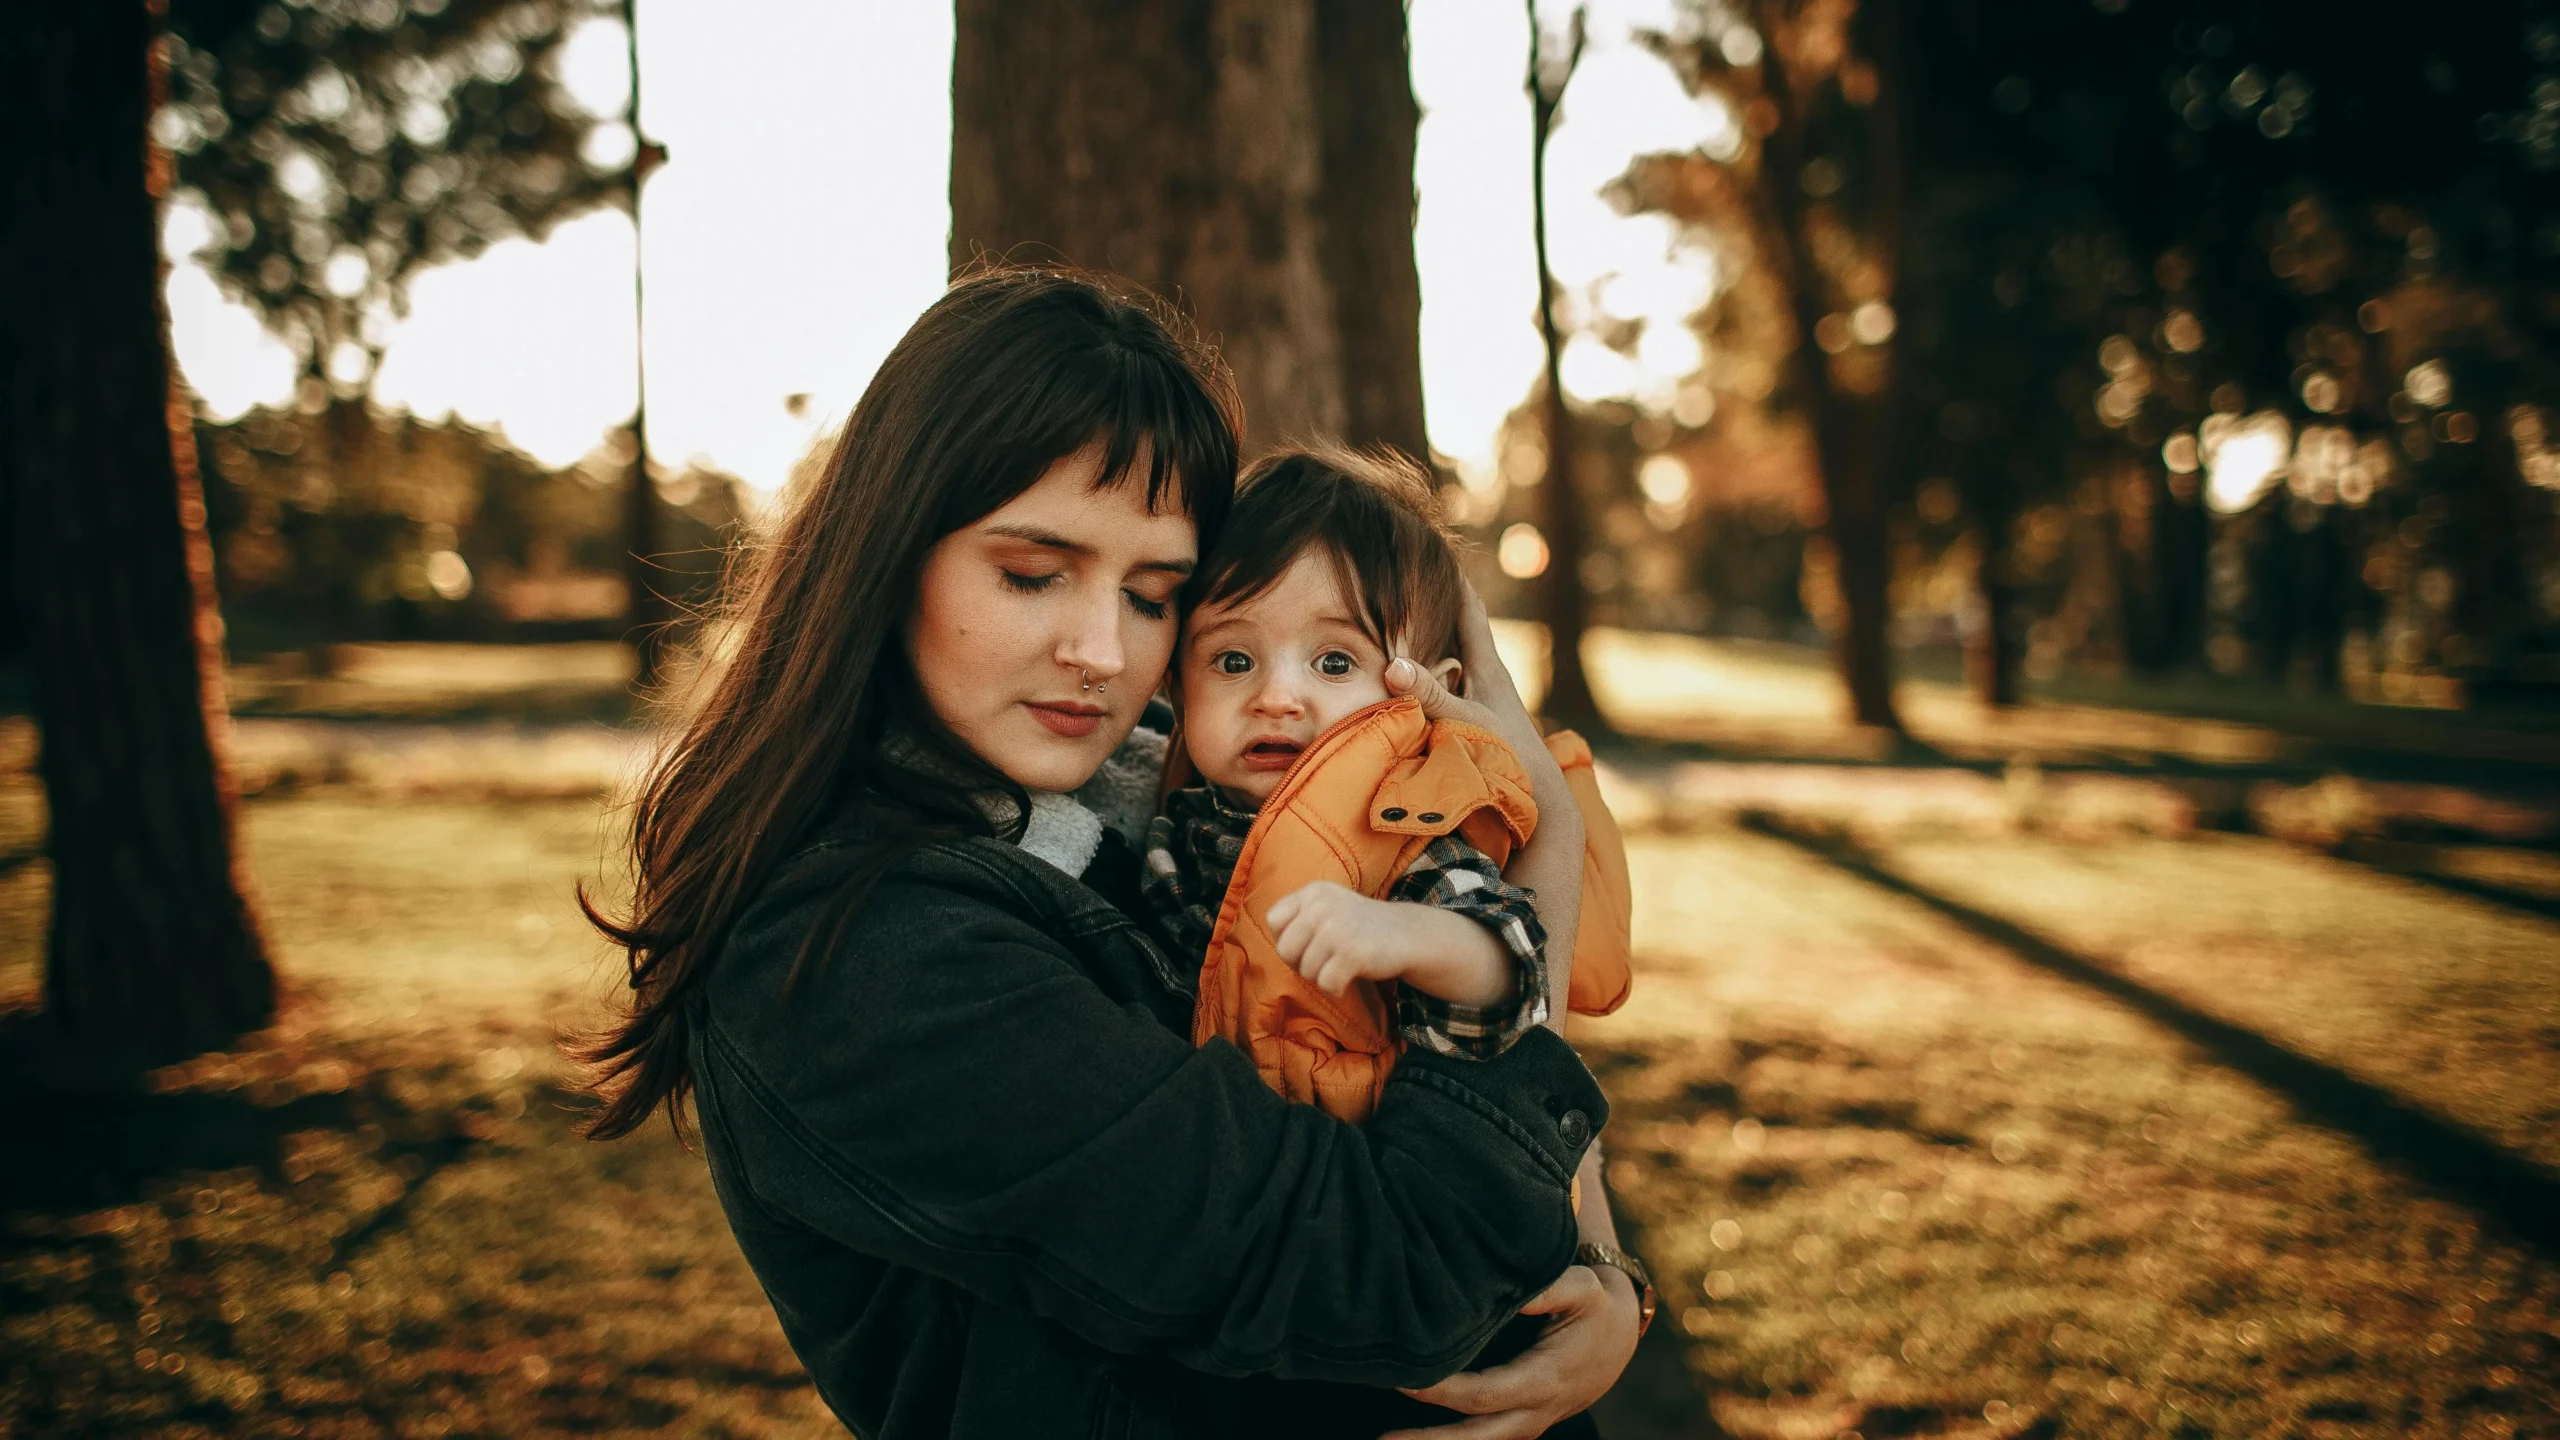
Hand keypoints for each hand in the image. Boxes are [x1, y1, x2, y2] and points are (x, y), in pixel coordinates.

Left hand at [1266, 882, 1508, 1005]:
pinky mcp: (1352, 953)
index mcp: (1313, 891)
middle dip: (1302, 963)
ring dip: (1322, 977)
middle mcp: (1322, 905)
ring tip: (1342, 965)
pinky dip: (1336, 989)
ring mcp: (1337, 928)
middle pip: (1284, 950)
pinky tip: (1350, 978)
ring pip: (1306, 971)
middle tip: (1326, 960)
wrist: (1408, 935)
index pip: (1274, 921)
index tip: (1309, 943)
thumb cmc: (1361, 927)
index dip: (1287, 939)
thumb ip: (1299, 918)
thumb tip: (1267, 946)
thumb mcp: (1328, 907)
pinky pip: (1325, 985)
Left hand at [1381, 1265, 1641, 1438]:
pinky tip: (1413, 1438)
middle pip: (1474, 1437)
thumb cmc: (1592, 1308)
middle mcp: (1533, 1412)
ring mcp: (1526, 1425)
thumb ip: (1543, 1288)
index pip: (1483, 1394)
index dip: (1441, 1390)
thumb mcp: (1580, 1288)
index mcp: (1543, 1380)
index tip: (1403, 1377)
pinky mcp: (1517, 1426)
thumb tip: (1503, 1290)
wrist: (1616, 1339)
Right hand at [1384, 583, 1565, 799]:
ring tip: (1410, 612)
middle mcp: (1488, 673)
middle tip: (1415, 572)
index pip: (1468, 609)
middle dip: (1440, 598)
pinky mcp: (1479, 713)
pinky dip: (1434, 663)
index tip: (1434, 548)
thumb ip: (1430, 695)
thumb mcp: (1464, 721)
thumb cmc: (1506, 757)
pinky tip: (1417, 668)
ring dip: (1436, 632)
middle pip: (1462, 623)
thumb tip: (1393, 666)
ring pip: (1456, 650)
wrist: (1539, 795)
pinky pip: (1451, 676)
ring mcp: (1485, 693)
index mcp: (1488, 665)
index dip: (1451, 578)